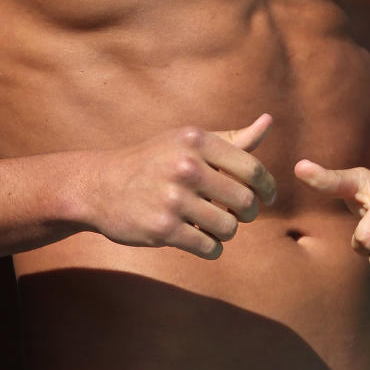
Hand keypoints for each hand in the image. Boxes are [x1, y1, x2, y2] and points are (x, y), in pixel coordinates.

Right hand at [90, 114, 275, 260]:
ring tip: (213, 225)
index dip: (267, 187)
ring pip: (229, 228)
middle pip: (245, 202)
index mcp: (196, 140)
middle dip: (247, 213)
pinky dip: (210, 248)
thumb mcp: (188, 142)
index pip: (252, 169)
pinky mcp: (163, 229)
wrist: (101, 186)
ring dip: (226, 232)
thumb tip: (268, 121)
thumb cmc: (153, 161)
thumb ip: (232, 138)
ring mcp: (173, 199)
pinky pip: (209, 248)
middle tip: (238, 214)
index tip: (266, 197)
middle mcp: (186, 166)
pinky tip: (199, 239)